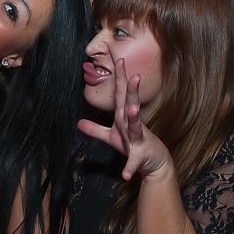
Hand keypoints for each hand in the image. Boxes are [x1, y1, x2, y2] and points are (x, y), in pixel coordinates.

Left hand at [78, 58, 171, 180]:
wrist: (154, 163)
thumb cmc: (133, 145)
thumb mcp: (111, 137)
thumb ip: (95, 129)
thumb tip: (78, 122)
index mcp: (123, 117)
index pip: (121, 94)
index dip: (120, 78)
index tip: (118, 60)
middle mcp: (131, 125)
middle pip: (130, 104)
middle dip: (131, 90)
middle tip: (134, 74)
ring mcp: (138, 139)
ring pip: (135, 127)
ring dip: (134, 119)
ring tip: (133, 110)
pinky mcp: (140, 156)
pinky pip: (133, 162)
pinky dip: (129, 167)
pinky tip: (126, 174)